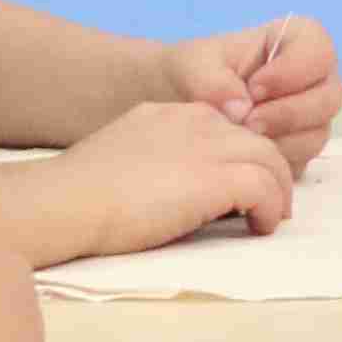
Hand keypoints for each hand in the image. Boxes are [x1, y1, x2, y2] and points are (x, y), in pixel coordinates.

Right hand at [44, 101, 298, 259]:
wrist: (65, 200)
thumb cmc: (79, 192)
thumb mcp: (124, 156)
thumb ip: (156, 159)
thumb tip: (175, 186)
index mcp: (170, 114)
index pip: (226, 126)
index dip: (239, 155)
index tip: (240, 183)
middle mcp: (196, 122)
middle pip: (256, 139)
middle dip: (269, 170)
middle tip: (269, 202)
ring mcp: (208, 147)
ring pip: (270, 159)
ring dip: (277, 191)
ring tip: (270, 218)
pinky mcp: (215, 178)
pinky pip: (265, 188)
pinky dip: (269, 209)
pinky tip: (258, 228)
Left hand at [159, 15, 341, 167]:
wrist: (174, 104)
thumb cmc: (191, 73)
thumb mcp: (191, 65)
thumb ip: (213, 79)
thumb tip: (242, 109)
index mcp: (294, 43)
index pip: (320, 50)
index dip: (294, 70)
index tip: (255, 87)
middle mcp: (311, 80)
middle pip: (329, 97)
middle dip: (287, 113)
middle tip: (247, 122)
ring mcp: (308, 118)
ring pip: (318, 134)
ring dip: (281, 141)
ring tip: (241, 140)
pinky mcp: (297, 150)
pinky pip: (302, 162)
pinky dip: (275, 164)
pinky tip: (245, 158)